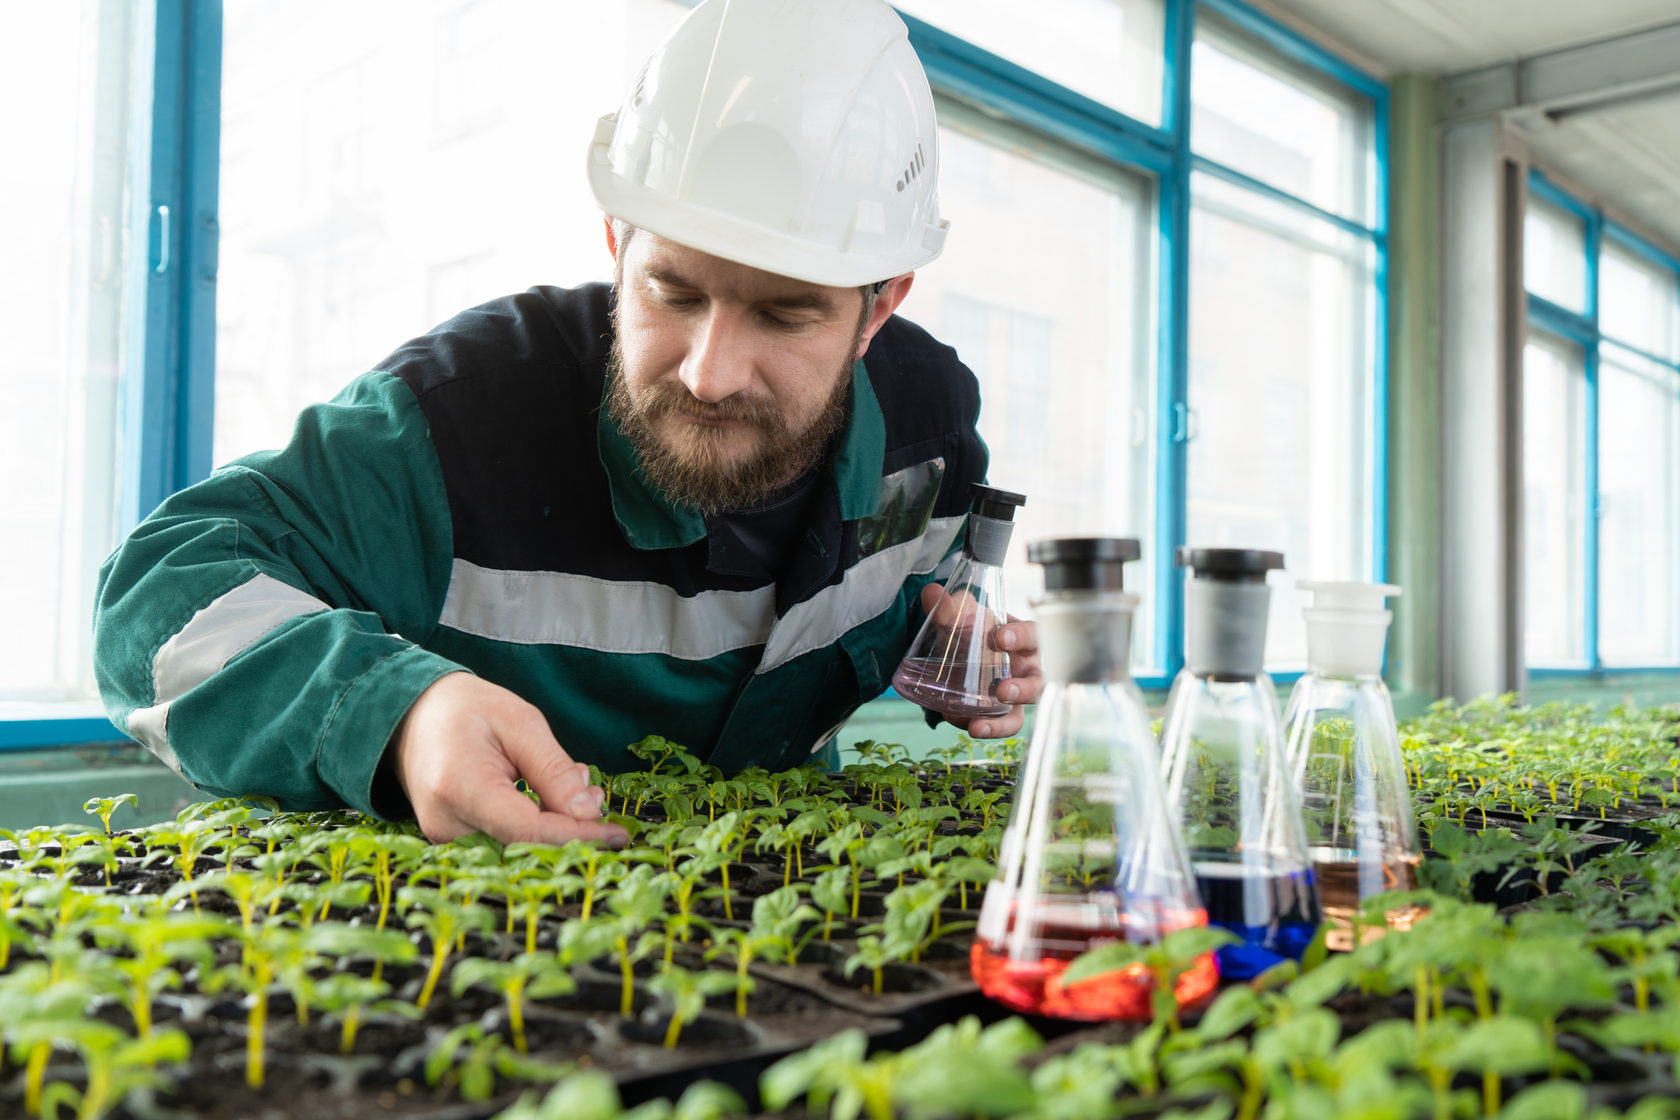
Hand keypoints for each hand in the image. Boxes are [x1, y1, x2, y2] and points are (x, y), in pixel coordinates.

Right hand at [392, 672, 628, 847]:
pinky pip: (504, 842)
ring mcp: (446, 836)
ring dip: (557, 826)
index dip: (579, 837)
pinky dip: (536, 825)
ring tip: (574, 785)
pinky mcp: (453, 840)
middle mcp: (447, 823)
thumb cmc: (466, 710)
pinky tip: (550, 797)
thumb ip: (554, 770)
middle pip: (526, 847)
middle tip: (597, 795)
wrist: (412, 714)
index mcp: (461, 787)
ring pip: (518, 848)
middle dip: (572, 829)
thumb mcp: (520, 722)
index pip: (529, 831)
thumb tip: (588, 814)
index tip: (618, 834)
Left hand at [917, 583, 1041, 739]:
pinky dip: (975, 727)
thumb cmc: (977, 629)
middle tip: (1002, 690)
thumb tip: (932, 593)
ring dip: (1000, 724)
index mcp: (1025, 640)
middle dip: (1022, 689)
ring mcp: (1013, 697)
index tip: (1001, 638)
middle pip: (1036, 684)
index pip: (1033, 635)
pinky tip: (953, 718)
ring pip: (1018, 717)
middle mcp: (1026, 671)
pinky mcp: (997, 716)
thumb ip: (949, 606)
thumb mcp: (965, 615)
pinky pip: (993, 727)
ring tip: (977, 727)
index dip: (1021, 637)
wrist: (966, 649)